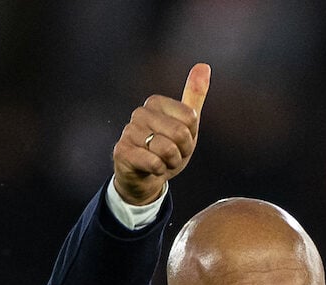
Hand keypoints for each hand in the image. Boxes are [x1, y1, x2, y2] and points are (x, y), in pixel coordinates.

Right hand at [112, 63, 210, 204]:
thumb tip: (204, 65)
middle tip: (171, 155)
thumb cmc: (166, 149)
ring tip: (161, 162)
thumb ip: (194, 95)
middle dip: (182, 152)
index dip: (191, 136)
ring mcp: (128, 132)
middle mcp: (139, 113)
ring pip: (167, 150)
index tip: (180, 142)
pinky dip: (159, 171)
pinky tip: (151, 169)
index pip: (190, 118)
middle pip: (180, 133)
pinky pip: (154, 163)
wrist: (144, 178)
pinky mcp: (122, 152)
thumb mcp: (186, 124)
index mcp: (155, 102)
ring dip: (170, 163)